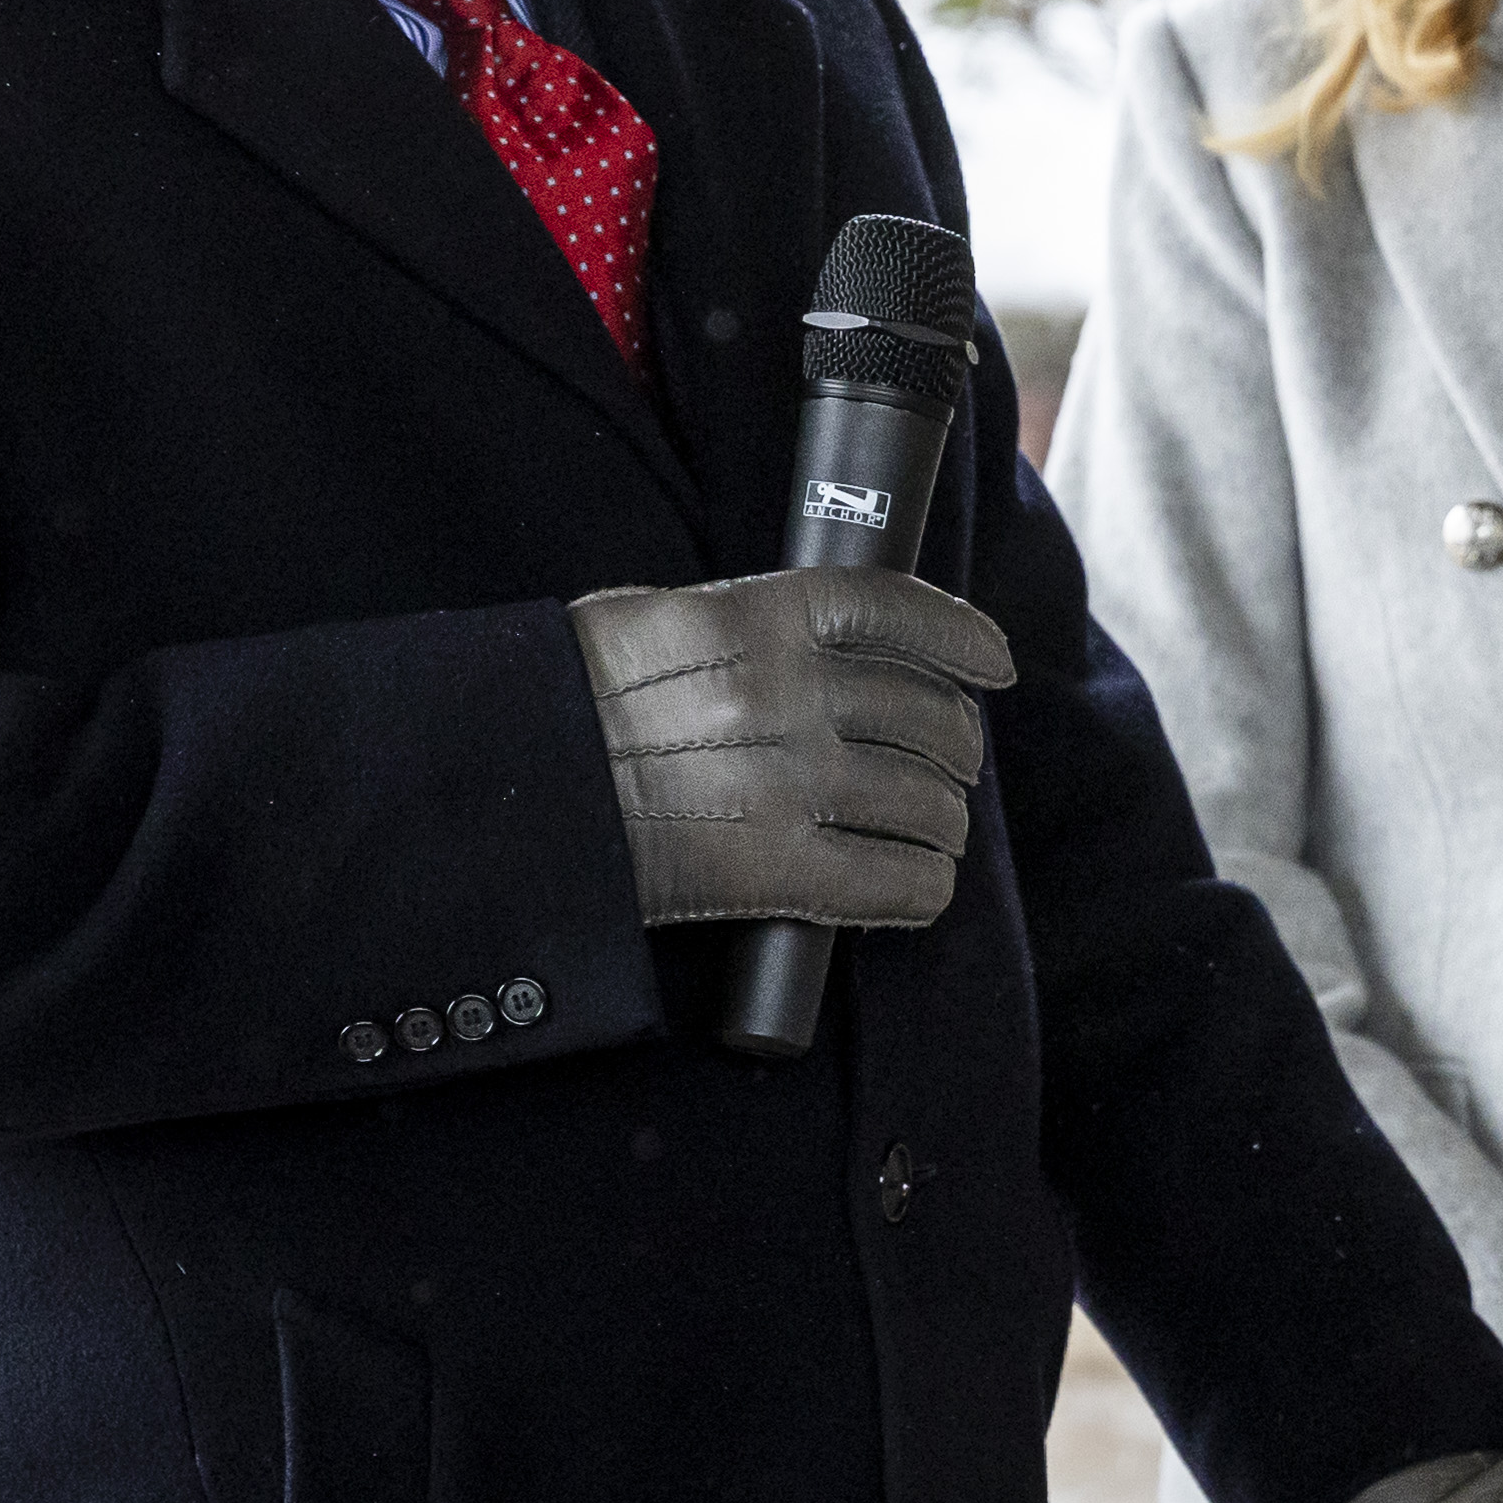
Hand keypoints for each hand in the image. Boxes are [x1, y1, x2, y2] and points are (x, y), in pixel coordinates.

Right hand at [567, 570, 1017, 929]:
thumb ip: (740, 627)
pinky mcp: (781, 874)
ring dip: (941, 824)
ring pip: (929, 804)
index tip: (994, 665)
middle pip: (929, 716)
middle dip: (954, 747)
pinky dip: (923, 889)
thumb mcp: (649, 624)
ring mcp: (791, 784)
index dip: (963, 640)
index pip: (897, 612)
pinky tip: (917, 887)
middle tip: (946, 769)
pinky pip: (899, 884)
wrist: (508, 795)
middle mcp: (787, 694)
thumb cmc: (565, 710)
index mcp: (755, 618)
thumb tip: (809, 645)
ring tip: (929, 834)